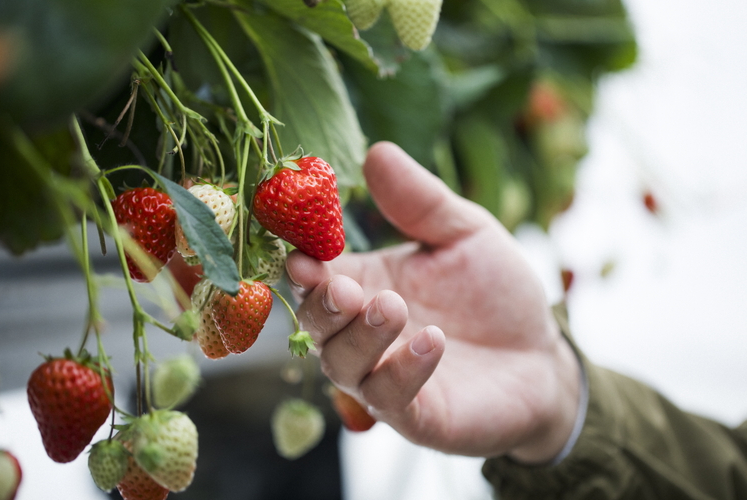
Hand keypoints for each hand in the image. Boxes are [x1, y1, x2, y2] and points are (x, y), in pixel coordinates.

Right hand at [286, 142, 580, 461]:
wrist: (542, 355)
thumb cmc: (495, 293)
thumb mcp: (464, 234)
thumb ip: (420, 201)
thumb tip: (376, 151)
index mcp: (367, 285)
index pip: (317, 274)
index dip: (302, 262)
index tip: (300, 249)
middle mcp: (364, 334)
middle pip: (316, 323)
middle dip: (320, 305)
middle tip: (342, 287)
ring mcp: (385, 376)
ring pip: (343, 365)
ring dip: (360, 337)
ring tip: (391, 307)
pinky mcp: (417, 415)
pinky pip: (390, 398)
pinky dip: (403, 370)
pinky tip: (433, 341)